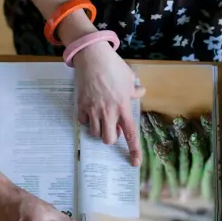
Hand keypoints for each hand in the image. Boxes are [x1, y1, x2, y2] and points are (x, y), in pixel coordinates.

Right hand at [73, 43, 145, 165]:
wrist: (92, 57)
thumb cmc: (113, 66)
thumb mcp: (129, 77)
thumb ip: (134, 90)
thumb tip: (140, 92)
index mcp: (123, 107)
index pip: (130, 134)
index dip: (134, 150)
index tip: (135, 163)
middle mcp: (108, 112)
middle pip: (108, 139)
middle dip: (110, 137)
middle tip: (112, 128)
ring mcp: (93, 110)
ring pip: (95, 133)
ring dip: (99, 130)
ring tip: (101, 119)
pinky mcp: (81, 105)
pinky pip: (83, 122)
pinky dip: (87, 121)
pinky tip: (90, 111)